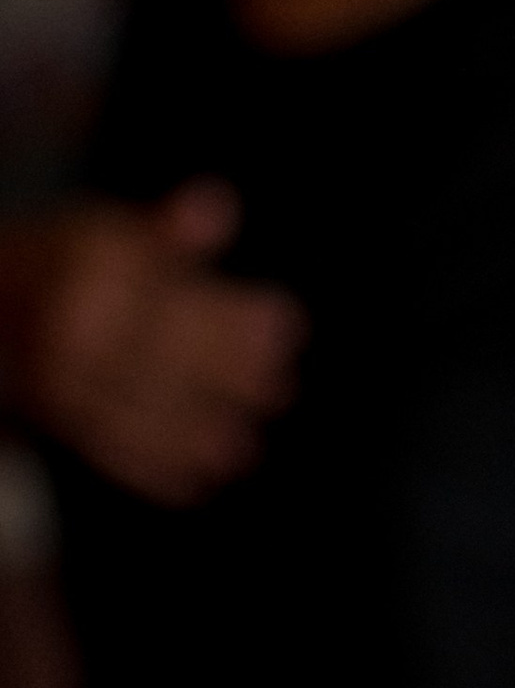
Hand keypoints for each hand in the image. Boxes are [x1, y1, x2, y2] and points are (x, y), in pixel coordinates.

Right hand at [0, 185, 303, 501]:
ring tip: (247, 449)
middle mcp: (65, 333)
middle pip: (161, 362)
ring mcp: (54, 385)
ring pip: (136, 416)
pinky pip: (107, 452)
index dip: (235, 318)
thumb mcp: (109, 232)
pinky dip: (154, 471)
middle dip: (228, 379)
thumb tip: (217, 205)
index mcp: (87, 275)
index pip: (174, 300)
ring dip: (196, 437)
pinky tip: (200, 482)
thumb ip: (165, 231)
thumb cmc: (66, 264)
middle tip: (281, 388)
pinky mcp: (53, 425)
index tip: (288, 324)